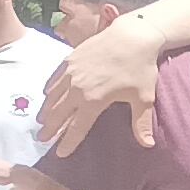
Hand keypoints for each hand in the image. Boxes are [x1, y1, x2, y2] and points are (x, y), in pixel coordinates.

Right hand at [38, 25, 162, 152]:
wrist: (131, 36)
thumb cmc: (140, 69)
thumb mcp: (144, 99)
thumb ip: (140, 123)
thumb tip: (148, 145)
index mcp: (94, 100)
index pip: (77, 127)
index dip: (68, 142)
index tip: (60, 153)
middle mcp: (77, 88)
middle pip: (59, 113)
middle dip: (51, 128)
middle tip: (42, 139)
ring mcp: (71, 73)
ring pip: (53, 97)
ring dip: (46, 111)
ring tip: (41, 122)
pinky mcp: (69, 60)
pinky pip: (54, 79)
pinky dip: (49, 90)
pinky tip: (46, 96)